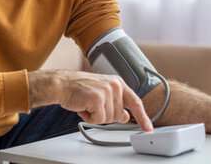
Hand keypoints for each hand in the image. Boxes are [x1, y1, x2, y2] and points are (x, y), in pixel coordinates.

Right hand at [29, 70, 153, 131]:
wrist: (62, 84)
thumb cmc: (79, 89)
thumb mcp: (103, 94)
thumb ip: (116, 104)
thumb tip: (125, 116)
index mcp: (118, 83)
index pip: (136, 102)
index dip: (143, 116)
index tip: (148, 127)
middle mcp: (115, 85)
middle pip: (119, 115)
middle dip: (105, 115)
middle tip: (93, 106)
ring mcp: (107, 91)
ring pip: (109, 119)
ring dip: (96, 116)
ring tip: (87, 104)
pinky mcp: (98, 98)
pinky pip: (99, 119)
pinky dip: (89, 117)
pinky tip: (84, 107)